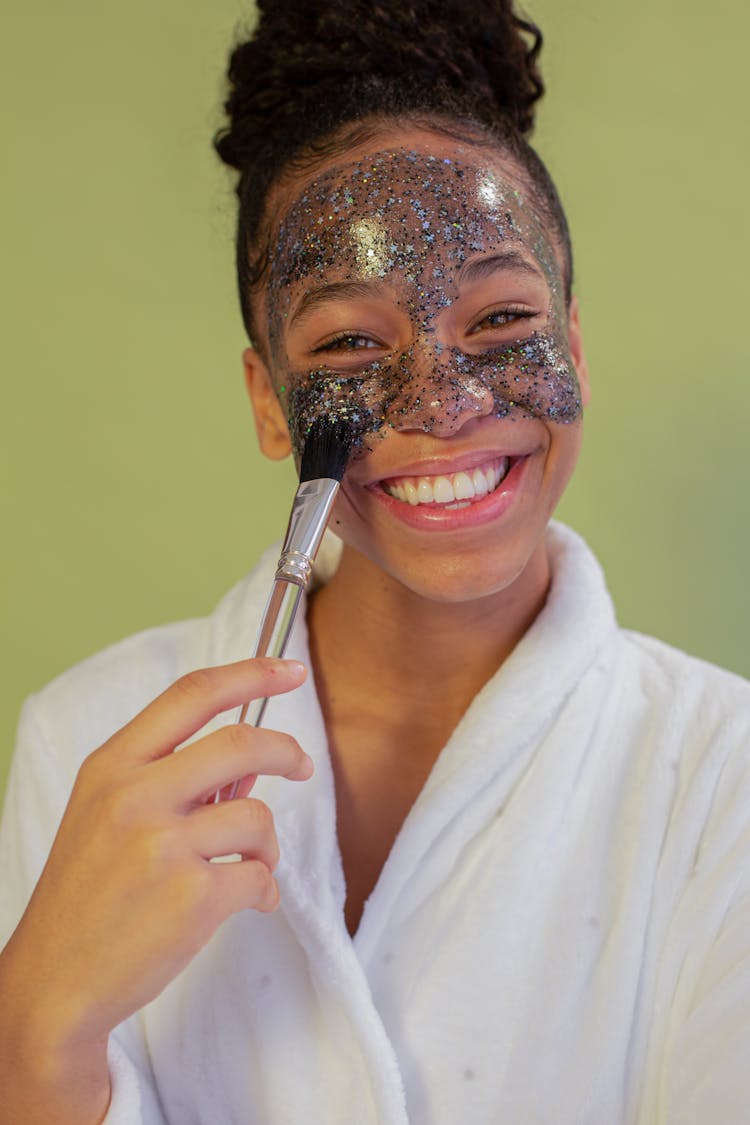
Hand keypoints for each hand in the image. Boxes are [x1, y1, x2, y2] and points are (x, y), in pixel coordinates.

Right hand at [0, 657, 310, 1120]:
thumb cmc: (88, 894)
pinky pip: (259, 877)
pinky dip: (265, 890)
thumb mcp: (108, 815)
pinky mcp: (191, 898)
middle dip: (285, 751)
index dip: (251, 674)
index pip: (192, 695)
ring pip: (257, 816)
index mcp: (112, 766)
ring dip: (267, 843)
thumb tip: (250, 759)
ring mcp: (162, 846)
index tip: (291, 670)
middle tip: (301, 765)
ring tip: (250, 866)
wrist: (54, 982)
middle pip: (240, 741)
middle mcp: (134, 796)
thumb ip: (171, 778)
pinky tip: (248, 902)